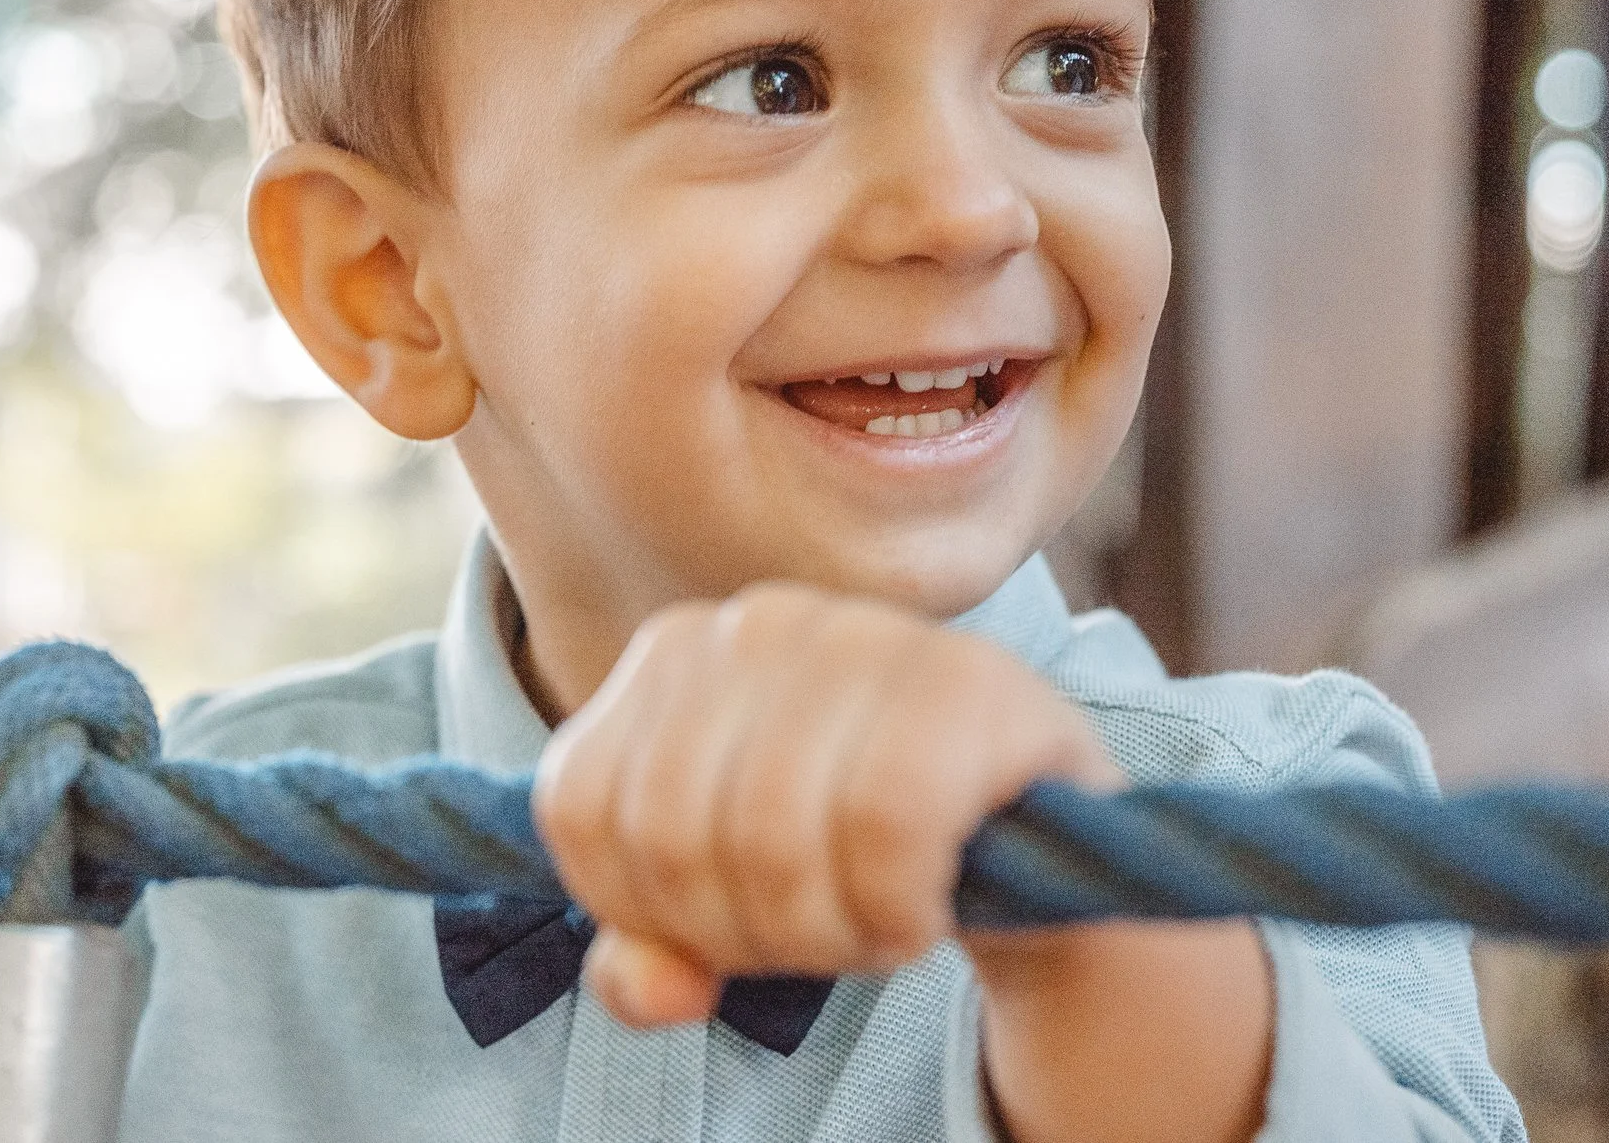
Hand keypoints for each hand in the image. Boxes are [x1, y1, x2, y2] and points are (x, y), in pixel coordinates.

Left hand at [533, 580, 1121, 1022]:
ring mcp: (861, 635)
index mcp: (670, 654)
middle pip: (670, 833)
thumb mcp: (727, 910)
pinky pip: (886, 826)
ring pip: (771, 835)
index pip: (579, 809)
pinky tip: (925, 908)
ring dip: (827, 932)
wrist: (1028, 831)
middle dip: (741, 931)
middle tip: (817, 933)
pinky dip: (898, 906)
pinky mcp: (966, 680)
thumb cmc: (849, 852)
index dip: (643, 910)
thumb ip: (649, 953)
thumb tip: (651, 988)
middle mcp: (754, 621)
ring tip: (874, 922)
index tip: (727, 921)